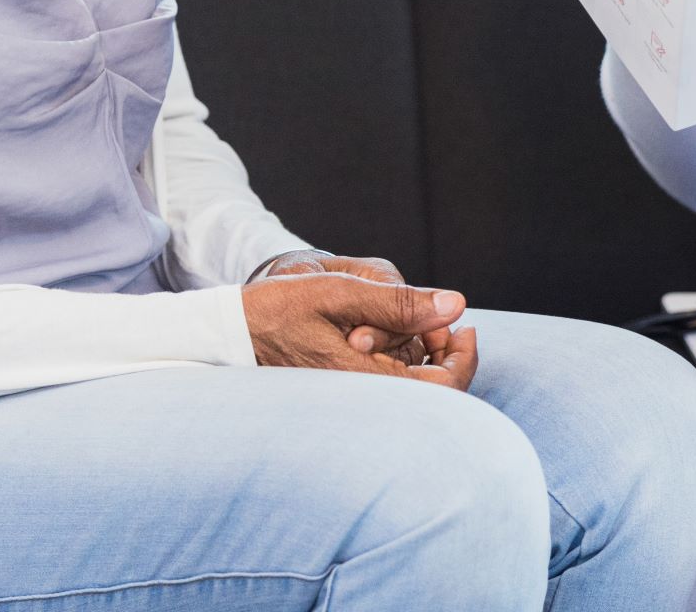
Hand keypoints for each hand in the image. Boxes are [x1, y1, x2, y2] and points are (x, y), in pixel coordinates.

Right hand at [239, 271, 478, 388]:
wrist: (231, 334)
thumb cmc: (280, 309)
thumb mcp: (340, 294)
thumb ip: (399, 303)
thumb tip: (456, 306)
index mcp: (366, 382)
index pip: (442, 391)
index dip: (464, 360)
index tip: (464, 327)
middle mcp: (362, 401)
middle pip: (432, 394)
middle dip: (445, 353)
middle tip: (440, 319)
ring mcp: (353, 401)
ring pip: (411, 388)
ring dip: (424, 354)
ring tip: (414, 319)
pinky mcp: (345, 395)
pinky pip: (389, 385)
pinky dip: (402, 359)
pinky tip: (392, 333)